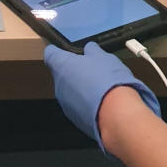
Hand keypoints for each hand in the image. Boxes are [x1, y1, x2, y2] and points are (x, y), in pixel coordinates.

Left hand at [44, 41, 160, 151]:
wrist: (116, 113)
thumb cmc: (107, 83)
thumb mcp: (103, 56)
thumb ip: (92, 50)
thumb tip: (90, 49)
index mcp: (62, 65)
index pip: (50, 53)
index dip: (58, 50)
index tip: (65, 50)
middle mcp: (59, 85)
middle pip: (62, 73)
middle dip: (75, 71)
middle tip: (91, 69)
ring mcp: (66, 104)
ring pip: (70, 91)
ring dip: (81, 88)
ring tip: (100, 86)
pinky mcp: (75, 118)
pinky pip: (78, 106)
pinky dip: (87, 102)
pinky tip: (102, 100)